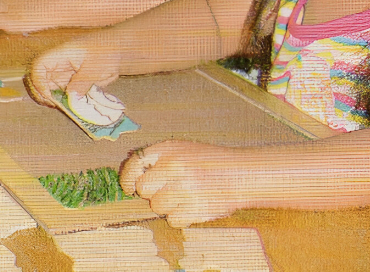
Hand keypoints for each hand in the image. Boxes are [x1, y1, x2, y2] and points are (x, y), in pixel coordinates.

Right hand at [26, 38, 120, 108]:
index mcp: (60, 55)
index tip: (48, 96)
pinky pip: (62, 93)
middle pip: (39, 79)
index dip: (38, 82)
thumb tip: (71, 98)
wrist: (117, 48)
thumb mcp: (95, 67)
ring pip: (49, 89)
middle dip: (42, 94)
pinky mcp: (71, 82)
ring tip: (65, 108)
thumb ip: (82, 83)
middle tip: (55, 105)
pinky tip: (73, 108)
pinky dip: (65, 102)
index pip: (39, 66)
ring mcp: (64, 74)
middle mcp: (58, 65)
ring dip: (54, 100)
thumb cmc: (106, 50)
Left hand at [120, 141, 244, 226]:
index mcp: (169, 150)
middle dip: (151, 192)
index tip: (128, 186)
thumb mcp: (182, 149)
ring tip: (184, 196)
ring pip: (157, 206)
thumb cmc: (209, 162)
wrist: (241, 174)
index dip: (127, 178)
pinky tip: (191, 206)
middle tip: (166, 190)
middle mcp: (174, 167)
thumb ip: (157, 159)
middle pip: (143, 189)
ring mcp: (185, 189)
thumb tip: (130, 175)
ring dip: (167, 205)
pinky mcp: (196, 209)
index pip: (135, 164)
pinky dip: (180, 217)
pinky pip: (173, 220)